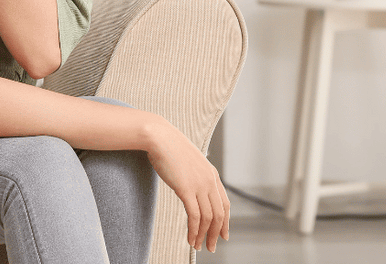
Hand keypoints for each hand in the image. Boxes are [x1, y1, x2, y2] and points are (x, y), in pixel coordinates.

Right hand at [146, 120, 229, 252]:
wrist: (159, 137)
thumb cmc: (169, 147)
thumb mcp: (188, 161)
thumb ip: (194, 174)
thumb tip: (191, 184)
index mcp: (212, 175)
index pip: (224, 204)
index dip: (226, 222)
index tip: (223, 235)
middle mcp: (210, 181)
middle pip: (219, 214)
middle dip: (216, 234)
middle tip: (211, 247)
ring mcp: (199, 185)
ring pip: (208, 218)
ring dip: (204, 236)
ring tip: (198, 246)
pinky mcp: (186, 189)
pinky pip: (195, 216)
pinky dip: (194, 231)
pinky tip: (190, 238)